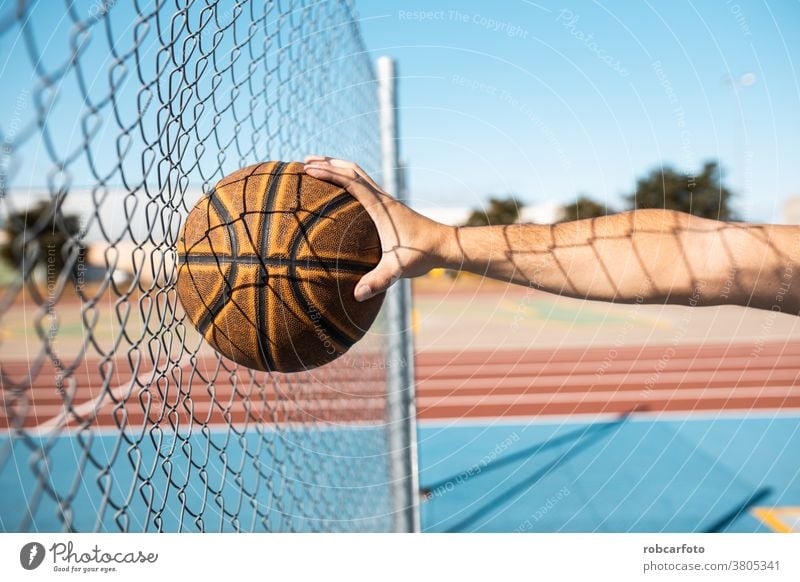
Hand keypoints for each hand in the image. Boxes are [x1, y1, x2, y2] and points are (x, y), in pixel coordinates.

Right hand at [304, 156, 451, 300]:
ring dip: (339, 167)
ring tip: (319, 166)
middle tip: (306, 161)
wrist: (446, 245)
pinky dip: (349, 179)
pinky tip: (341, 190)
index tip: (308, 169)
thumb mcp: (398, 269)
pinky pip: (365, 185)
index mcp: (380, 207)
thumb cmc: (422, 254)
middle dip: (328, 162)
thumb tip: (358, 295)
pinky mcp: (389, 207)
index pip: (350, 182)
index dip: (328, 173)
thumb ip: (379, 281)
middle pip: (352, 170)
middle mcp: (382, 198)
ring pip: (359, 174)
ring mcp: (386, 201)